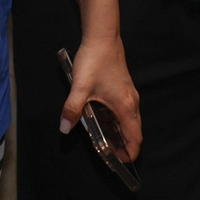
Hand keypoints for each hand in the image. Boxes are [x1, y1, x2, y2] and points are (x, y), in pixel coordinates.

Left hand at [62, 35, 142, 162]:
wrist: (103, 37)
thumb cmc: (95, 61)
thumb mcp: (80, 87)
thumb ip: (72, 109)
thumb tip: (64, 128)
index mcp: (125, 107)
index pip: (135, 138)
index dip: (130, 153)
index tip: (119, 162)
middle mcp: (132, 102)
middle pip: (135, 132)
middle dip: (125, 146)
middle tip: (109, 155)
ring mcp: (130, 94)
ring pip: (131, 121)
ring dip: (122, 134)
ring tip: (105, 141)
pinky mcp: (124, 88)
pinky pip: (126, 111)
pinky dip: (119, 122)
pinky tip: (103, 120)